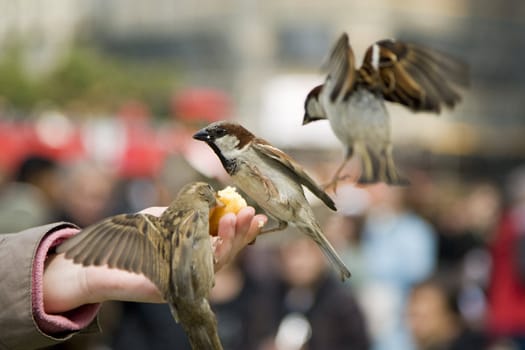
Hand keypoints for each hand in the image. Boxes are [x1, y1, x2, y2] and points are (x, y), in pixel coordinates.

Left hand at [43, 207, 266, 312]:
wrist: (102, 259)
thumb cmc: (133, 236)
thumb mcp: (168, 214)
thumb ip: (191, 208)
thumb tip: (215, 197)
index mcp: (197, 247)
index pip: (226, 237)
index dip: (243, 226)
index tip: (256, 213)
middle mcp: (197, 263)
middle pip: (229, 250)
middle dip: (243, 231)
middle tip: (251, 213)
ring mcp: (189, 276)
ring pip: (220, 260)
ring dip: (232, 239)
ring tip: (236, 218)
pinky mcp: (180, 285)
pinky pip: (202, 270)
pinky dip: (212, 252)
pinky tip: (217, 236)